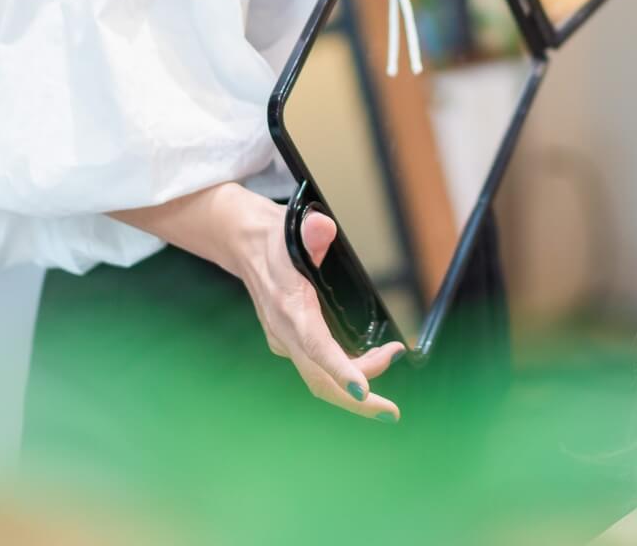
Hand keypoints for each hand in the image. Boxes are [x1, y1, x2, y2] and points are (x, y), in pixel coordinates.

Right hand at [221, 188, 406, 421]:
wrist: (244, 243)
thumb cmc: (274, 236)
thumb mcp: (292, 225)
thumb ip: (311, 229)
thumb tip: (323, 227)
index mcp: (288, 307)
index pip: (315, 345)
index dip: (339, 369)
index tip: (362, 390)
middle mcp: (285, 332)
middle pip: (319, 380)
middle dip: (356, 402)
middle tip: (392, 411)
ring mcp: (286, 340)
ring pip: (321, 378)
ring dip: (357, 381)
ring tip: (391, 358)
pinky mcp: (291, 342)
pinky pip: (319, 368)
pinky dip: (346, 371)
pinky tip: (371, 360)